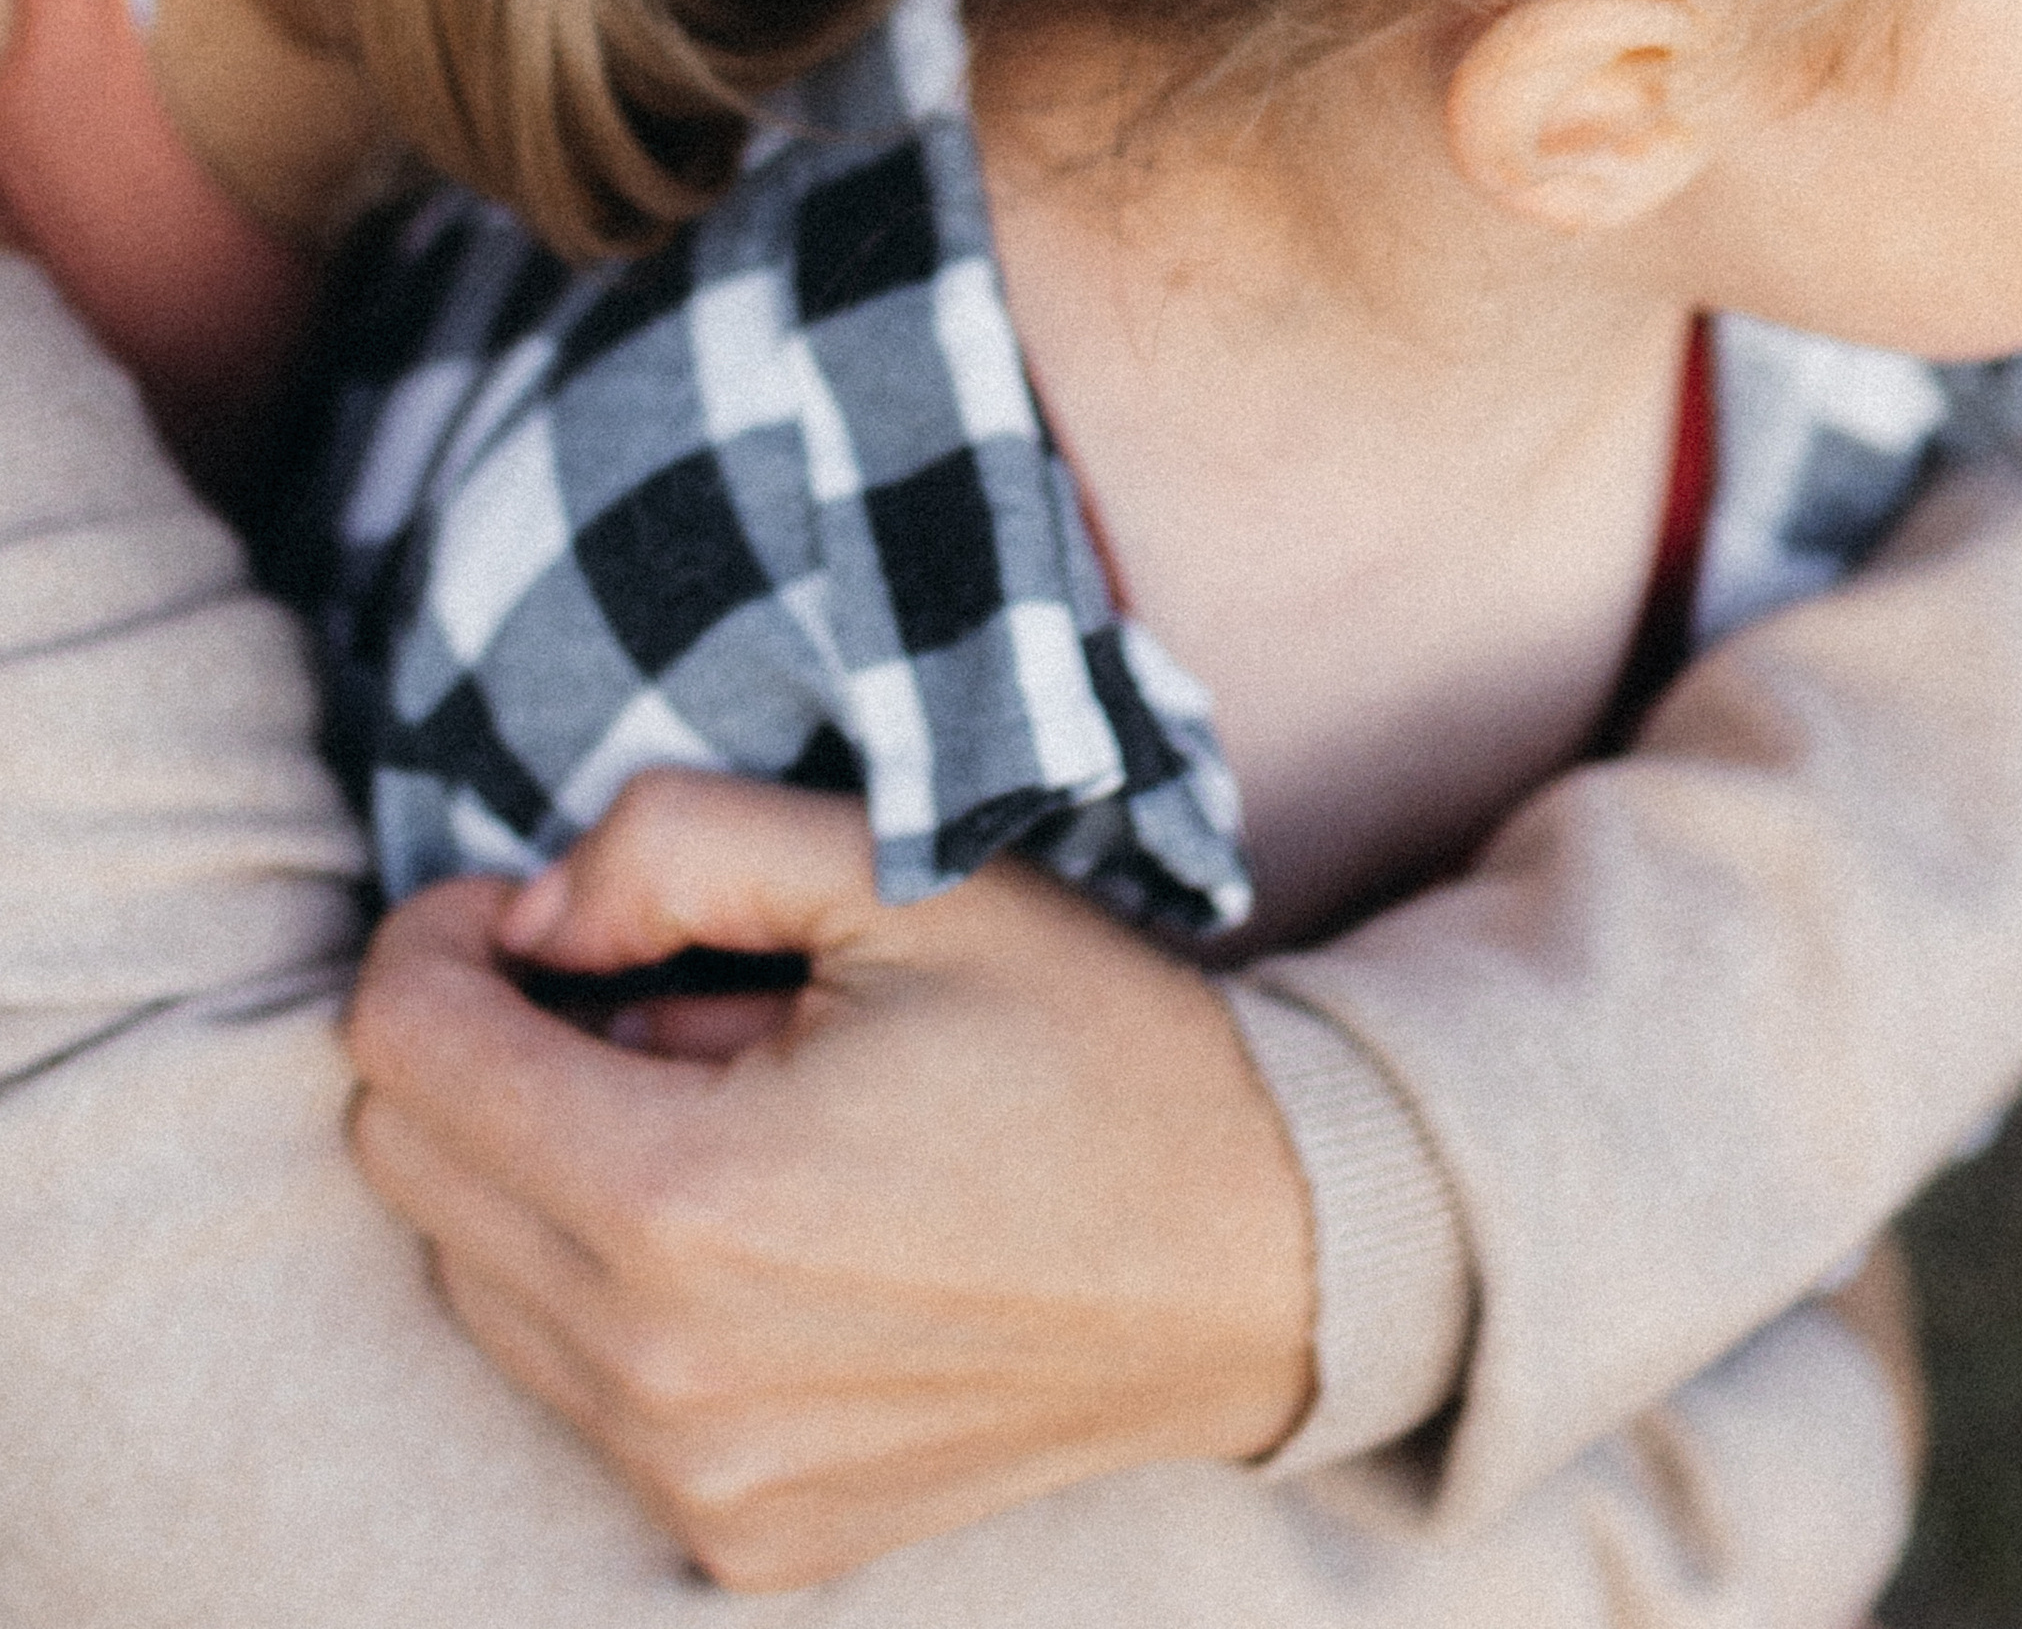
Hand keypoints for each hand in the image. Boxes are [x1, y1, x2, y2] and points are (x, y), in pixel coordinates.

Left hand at [342, 774, 1315, 1591]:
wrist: (1260, 1260)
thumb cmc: (1084, 1040)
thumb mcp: (902, 872)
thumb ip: (678, 843)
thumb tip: (530, 911)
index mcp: (685, 1199)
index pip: (401, 1055)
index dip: (440, 940)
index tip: (537, 902)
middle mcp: (660, 1373)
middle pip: (409, 1173)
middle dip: (490, 1048)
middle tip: (651, 991)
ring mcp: (698, 1479)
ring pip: (475, 1282)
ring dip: (550, 1171)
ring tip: (728, 1106)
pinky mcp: (742, 1537)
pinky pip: (574, 1388)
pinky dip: (613, 1287)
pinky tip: (765, 1222)